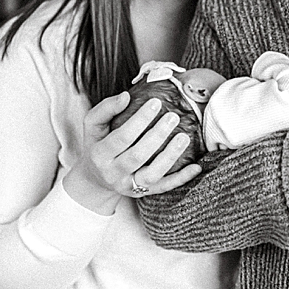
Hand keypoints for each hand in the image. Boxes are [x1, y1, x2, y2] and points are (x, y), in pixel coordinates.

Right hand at [63, 91, 201, 212]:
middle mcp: (113, 173)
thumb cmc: (97, 145)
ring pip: (152, 174)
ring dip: (170, 156)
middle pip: (138, 155)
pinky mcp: (143, 193)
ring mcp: (129, 185)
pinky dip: (181, 178)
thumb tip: (126, 96)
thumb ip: (106, 109)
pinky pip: (164, 187)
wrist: (94, 178)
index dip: (140, 120)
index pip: (122, 136)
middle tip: (173, 116)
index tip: (156, 103)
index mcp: (100, 154)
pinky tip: (196, 167)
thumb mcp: (93, 125)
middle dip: (157, 135)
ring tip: (184, 137)